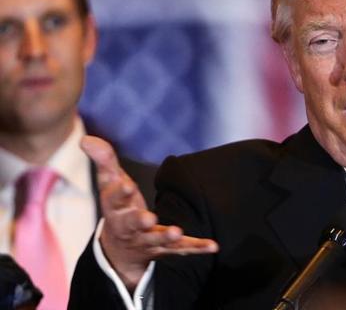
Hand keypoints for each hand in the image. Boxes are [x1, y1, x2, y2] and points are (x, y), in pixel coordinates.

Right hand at [82, 136, 217, 289]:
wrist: (120, 251)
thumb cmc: (119, 208)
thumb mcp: (110, 183)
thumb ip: (105, 161)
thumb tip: (87, 139)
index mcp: (115, 209)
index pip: (114, 200)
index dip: (119, 192)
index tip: (126, 185)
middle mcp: (130, 228)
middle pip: (132, 224)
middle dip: (139, 221)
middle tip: (148, 218)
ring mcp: (148, 240)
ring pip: (156, 240)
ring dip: (167, 237)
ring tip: (176, 231)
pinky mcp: (166, 249)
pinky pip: (182, 249)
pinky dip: (197, 248)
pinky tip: (213, 246)